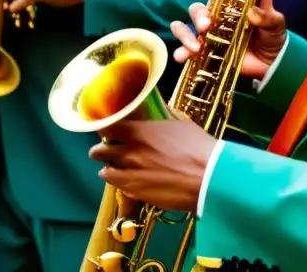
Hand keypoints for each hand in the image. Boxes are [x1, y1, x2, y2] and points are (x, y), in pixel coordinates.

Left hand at [89, 118, 216, 212]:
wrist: (208, 178)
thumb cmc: (198, 148)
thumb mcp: (180, 124)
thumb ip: (163, 119)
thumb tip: (160, 112)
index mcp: (138, 131)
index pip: (106, 127)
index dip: (103, 128)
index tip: (106, 128)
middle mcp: (129, 152)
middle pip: (98, 151)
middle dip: (100, 150)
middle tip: (106, 150)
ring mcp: (130, 174)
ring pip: (105, 171)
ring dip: (108, 168)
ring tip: (114, 168)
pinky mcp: (136, 193)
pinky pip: (118, 188)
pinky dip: (119, 183)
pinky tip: (127, 181)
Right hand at [171, 0, 285, 80]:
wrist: (273, 65)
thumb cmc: (273, 37)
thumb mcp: (276, 23)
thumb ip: (268, 16)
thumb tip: (253, 11)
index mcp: (231, 6)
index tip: (217, 8)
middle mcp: (216, 19)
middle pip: (196, 10)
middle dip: (197, 17)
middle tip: (206, 27)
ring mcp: (209, 37)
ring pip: (184, 28)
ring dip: (184, 35)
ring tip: (195, 47)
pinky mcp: (205, 54)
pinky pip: (186, 51)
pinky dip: (181, 52)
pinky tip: (184, 57)